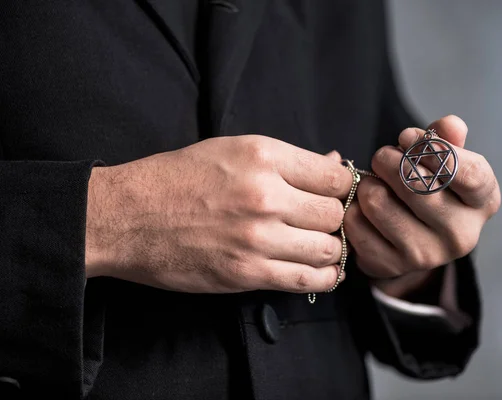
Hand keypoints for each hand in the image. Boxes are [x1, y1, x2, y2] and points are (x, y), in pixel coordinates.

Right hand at [85, 135, 352, 293]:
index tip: (335, 193)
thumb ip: (287, 159)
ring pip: (329, 247)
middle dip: (335, 218)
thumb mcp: (231, 150)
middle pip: (335, 213)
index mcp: (263, 156)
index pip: (334, 175)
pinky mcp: (248, 273)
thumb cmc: (177, 179)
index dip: (343, 186)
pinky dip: (324, 277)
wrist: (127, 217)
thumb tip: (333, 162)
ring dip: (331, 248)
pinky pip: (308, 280)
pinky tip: (321, 271)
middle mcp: (266, 195)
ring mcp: (258, 237)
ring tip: (318, 244)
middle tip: (322, 221)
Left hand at [344, 115, 499, 295]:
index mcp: (483, 202)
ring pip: (377, 201)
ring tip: (375, 183)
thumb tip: (451, 125)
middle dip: (388, 160)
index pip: (468, 173)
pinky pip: (356, 223)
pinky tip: (364, 207)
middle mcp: (461, 235)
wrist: (414, 241)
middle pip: (415, 184)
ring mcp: (426, 255)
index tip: (406, 136)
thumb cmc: (432, 188)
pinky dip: (353, 207)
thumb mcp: (445, 162)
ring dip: (368, 184)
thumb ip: (447, 138)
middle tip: (383, 157)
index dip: (431, 148)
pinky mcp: (391, 266)